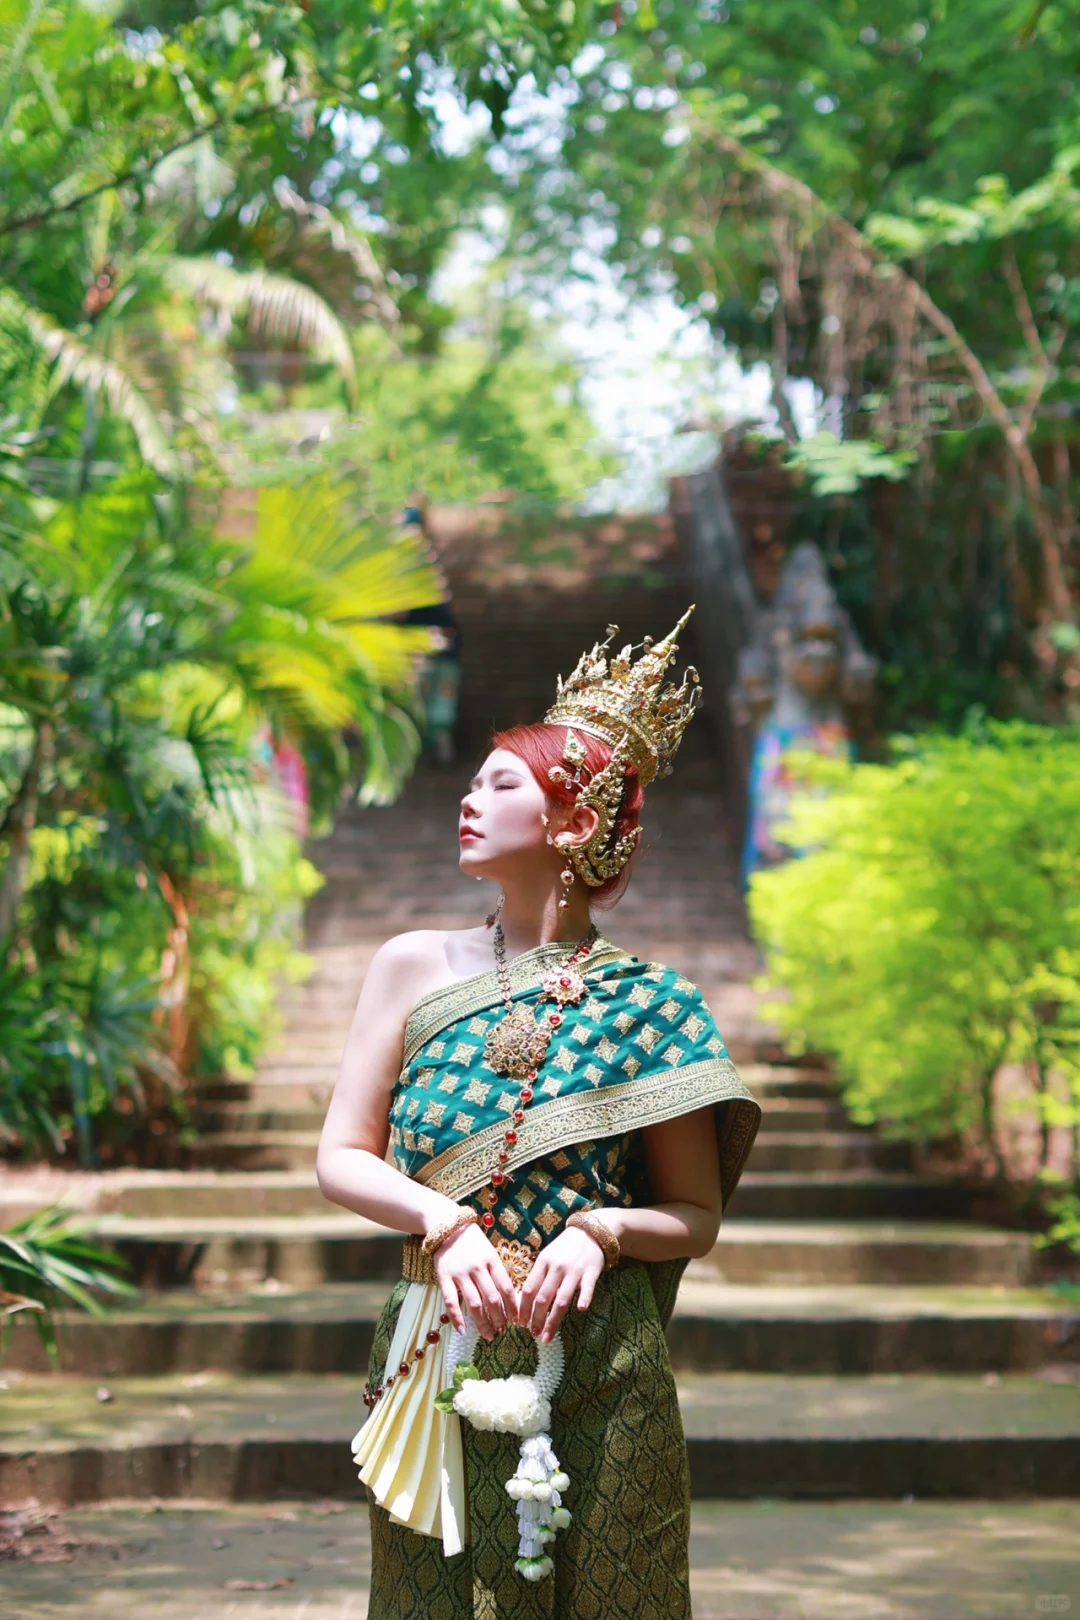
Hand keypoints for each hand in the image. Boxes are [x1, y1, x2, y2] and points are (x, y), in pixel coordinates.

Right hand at [433, 1222, 516, 1341]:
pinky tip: (463, 1331)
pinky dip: (457, 1318)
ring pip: (474, 1303)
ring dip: (483, 1323)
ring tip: (488, 1335)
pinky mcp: (444, 1277)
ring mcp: (460, 1273)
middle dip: (499, 1318)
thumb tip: (509, 1297)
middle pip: (492, 1299)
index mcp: (492, 1260)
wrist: (447, 1225)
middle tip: (502, 1331)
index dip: (513, 1307)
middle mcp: (477, 1268)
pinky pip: (451, 1302)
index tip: (517, 1320)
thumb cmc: (472, 1241)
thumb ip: (497, 1271)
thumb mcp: (489, 1251)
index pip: (506, 1288)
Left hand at [517, 1226, 605, 1343]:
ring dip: (553, 1321)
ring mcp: (574, 1271)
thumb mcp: (547, 1256)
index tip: (520, 1323)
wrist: (590, 1232)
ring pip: (561, 1299)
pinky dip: (584, 1298)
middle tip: (533, 1334)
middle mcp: (557, 1267)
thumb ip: (538, 1276)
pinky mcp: (591, 1273)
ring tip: (547, 1337)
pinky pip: (587, 1288)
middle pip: (543, 1298)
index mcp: (543, 1262)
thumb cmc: (565, 1247)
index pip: (529, 1289)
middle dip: (536, 1319)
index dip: (523, 1308)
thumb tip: (524, 1301)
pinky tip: (580, 1309)